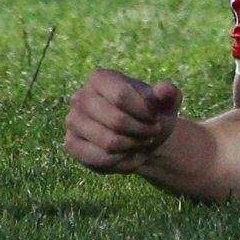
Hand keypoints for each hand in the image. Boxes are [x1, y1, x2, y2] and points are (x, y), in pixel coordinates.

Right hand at [63, 66, 184, 175]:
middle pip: (116, 120)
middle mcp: (80, 97)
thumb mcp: (166, 102)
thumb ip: (168, 93)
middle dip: (140, 131)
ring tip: (141, 142)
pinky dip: (120, 161)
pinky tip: (128, 155)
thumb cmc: (152, 113)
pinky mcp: (71, 144)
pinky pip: (99, 158)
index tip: (155, 118)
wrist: (140, 136)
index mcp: (99, 78)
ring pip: (109, 142)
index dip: (144, 112)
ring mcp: (72, 121)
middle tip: (151, 133)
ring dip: (133, 146)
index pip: (121, 96)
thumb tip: (164, 90)